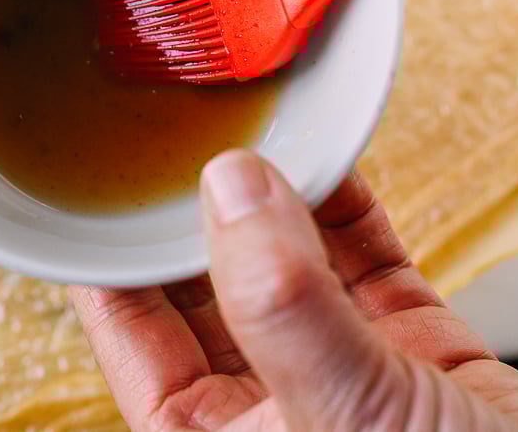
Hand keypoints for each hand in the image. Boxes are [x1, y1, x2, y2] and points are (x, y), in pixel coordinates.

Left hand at [72, 150, 517, 430]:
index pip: (133, 331)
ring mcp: (343, 373)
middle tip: (177, 117)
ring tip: (249, 116)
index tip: (101, 167)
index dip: (114, 249)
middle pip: (206, 284)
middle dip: (194, 206)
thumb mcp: (349, 418)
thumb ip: (284, 305)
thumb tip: (229, 187)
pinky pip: (366, 259)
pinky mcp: (417, 352)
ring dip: (276, 192)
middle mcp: (269, 407)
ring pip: (289, 262)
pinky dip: (349, 204)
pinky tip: (328, 150)